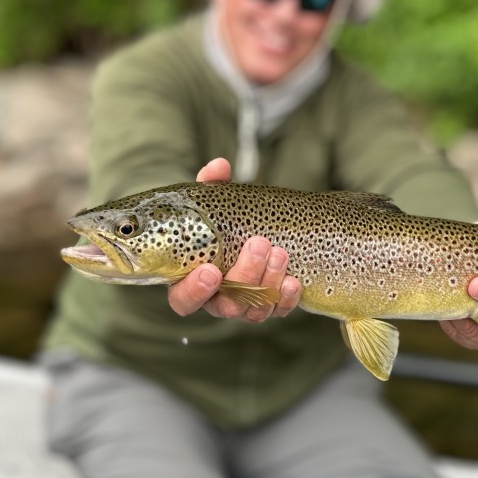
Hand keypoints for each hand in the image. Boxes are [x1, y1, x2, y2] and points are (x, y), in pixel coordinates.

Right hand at [166, 158, 301, 322]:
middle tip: (259, 244)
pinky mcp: (268, 305)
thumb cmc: (223, 222)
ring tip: (280, 252)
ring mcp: (243, 305)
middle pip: (225, 305)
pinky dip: (285, 299)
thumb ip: (212, 186)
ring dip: (268, 282)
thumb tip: (219, 166)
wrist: (251, 231)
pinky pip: (277, 311)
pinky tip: (293, 281)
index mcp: (191, 279)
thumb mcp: (214, 202)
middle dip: (245, 274)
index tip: (211, 270)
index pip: (183, 300)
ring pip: (253, 309)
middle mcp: (216, 299)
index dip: (194, 291)